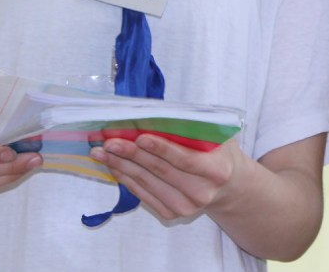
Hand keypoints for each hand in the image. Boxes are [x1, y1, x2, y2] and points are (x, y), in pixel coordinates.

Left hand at [93, 134, 248, 221]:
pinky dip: (125, 178)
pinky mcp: (171, 214)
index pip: (186, 160)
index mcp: (217, 170)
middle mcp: (201, 193)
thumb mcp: (218, 136)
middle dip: (131, 155)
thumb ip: (194, 128)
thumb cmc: (219, 152)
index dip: (162, 149)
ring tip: (101, 151)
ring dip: (121, 166)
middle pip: (160, 171)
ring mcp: (185, 207)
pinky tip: (112, 165)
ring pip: (146, 183)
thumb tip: (155, 115)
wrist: (227, 186)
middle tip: (109, 141)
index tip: (139, 137)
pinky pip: (142, 194)